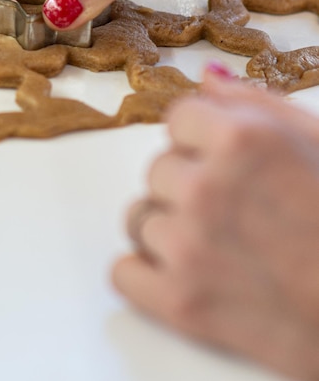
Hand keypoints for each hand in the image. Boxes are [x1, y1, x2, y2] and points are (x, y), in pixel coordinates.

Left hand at [112, 66, 318, 380]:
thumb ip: (258, 105)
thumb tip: (208, 79)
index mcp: (242, 141)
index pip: (177, 119)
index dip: (201, 142)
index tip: (223, 163)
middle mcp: (206, 188)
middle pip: (157, 170)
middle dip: (188, 187)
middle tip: (236, 215)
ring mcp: (187, 246)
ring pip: (139, 218)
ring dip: (170, 231)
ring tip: (221, 251)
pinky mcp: (178, 302)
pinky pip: (123, 272)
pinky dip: (144, 276)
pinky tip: (185, 277)